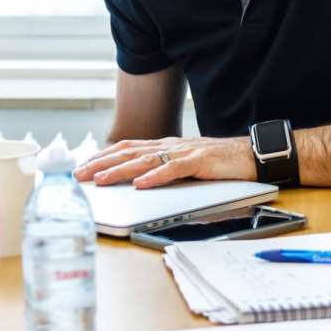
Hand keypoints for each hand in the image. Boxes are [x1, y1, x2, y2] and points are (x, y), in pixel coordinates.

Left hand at [73, 136, 255, 187]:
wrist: (251, 155)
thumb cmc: (219, 164)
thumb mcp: (185, 165)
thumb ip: (163, 170)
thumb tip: (137, 183)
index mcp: (164, 146)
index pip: (126, 148)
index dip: (103, 155)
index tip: (82, 165)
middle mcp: (170, 146)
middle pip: (128, 153)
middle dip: (101, 163)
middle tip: (79, 174)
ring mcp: (184, 152)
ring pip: (145, 160)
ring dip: (120, 171)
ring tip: (101, 180)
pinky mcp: (200, 162)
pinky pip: (174, 169)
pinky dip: (156, 176)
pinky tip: (141, 184)